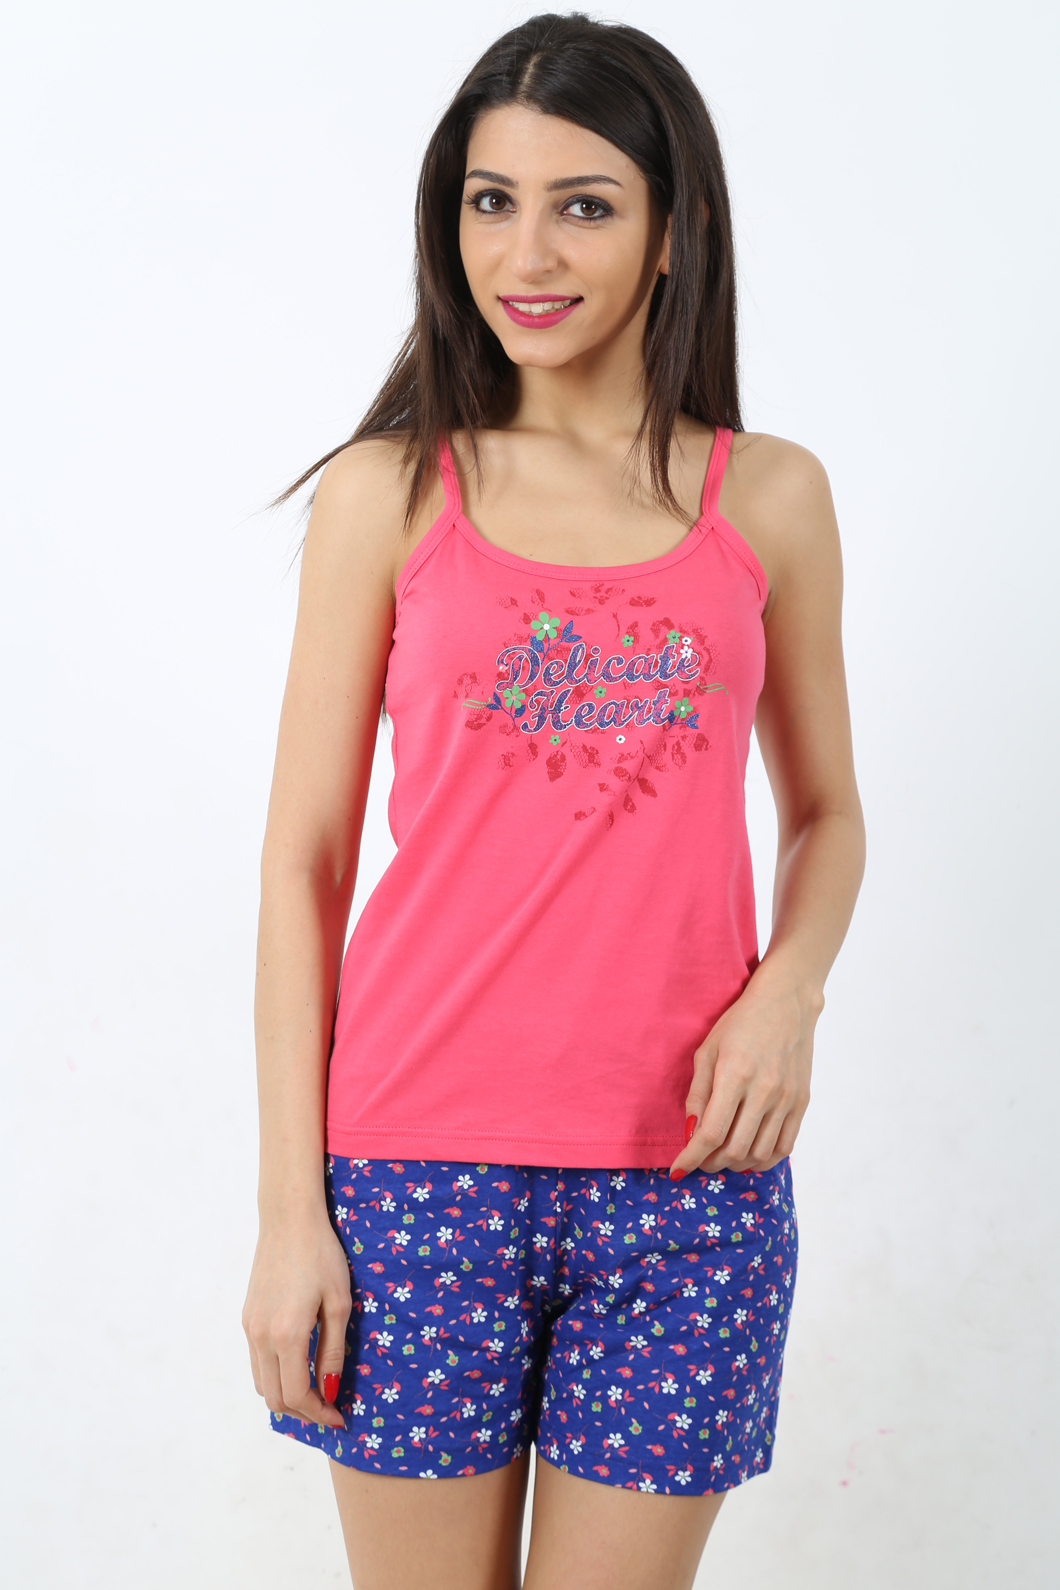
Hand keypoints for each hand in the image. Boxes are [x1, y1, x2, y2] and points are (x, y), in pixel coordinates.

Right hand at [242, 1209, 351, 1427]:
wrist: (288, 1219)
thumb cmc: (321, 1255)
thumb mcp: (339, 1303)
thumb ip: (332, 1351)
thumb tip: (328, 1390)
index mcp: (286, 1335)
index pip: (296, 1395)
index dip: (318, 1414)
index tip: (339, 1416)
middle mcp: (261, 1336)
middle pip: (274, 1398)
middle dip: (302, 1410)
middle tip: (329, 1407)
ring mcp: (249, 1327)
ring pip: (261, 1382)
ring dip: (286, 1394)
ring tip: (315, 1389)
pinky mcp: (246, 1317)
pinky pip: (256, 1361)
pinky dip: (274, 1375)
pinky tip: (298, 1365)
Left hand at [668, 971, 820, 1178]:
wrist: (787, 1002)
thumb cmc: (740, 1022)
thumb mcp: (707, 1050)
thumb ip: (698, 1093)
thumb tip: (690, 1132)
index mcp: (735, 1074)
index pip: (711, 1133)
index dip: (691, 1158)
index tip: (678, 1170)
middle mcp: (764, 1091)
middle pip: (734, 1150)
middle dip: (710, 1164)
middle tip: (698, 1160)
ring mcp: (786, 1099)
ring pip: (759, 1155)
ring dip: (735, 1165)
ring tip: (721, 1157)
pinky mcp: (802, 1102)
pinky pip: (784, 1147)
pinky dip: (763, 1160)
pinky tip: (748, 1155)